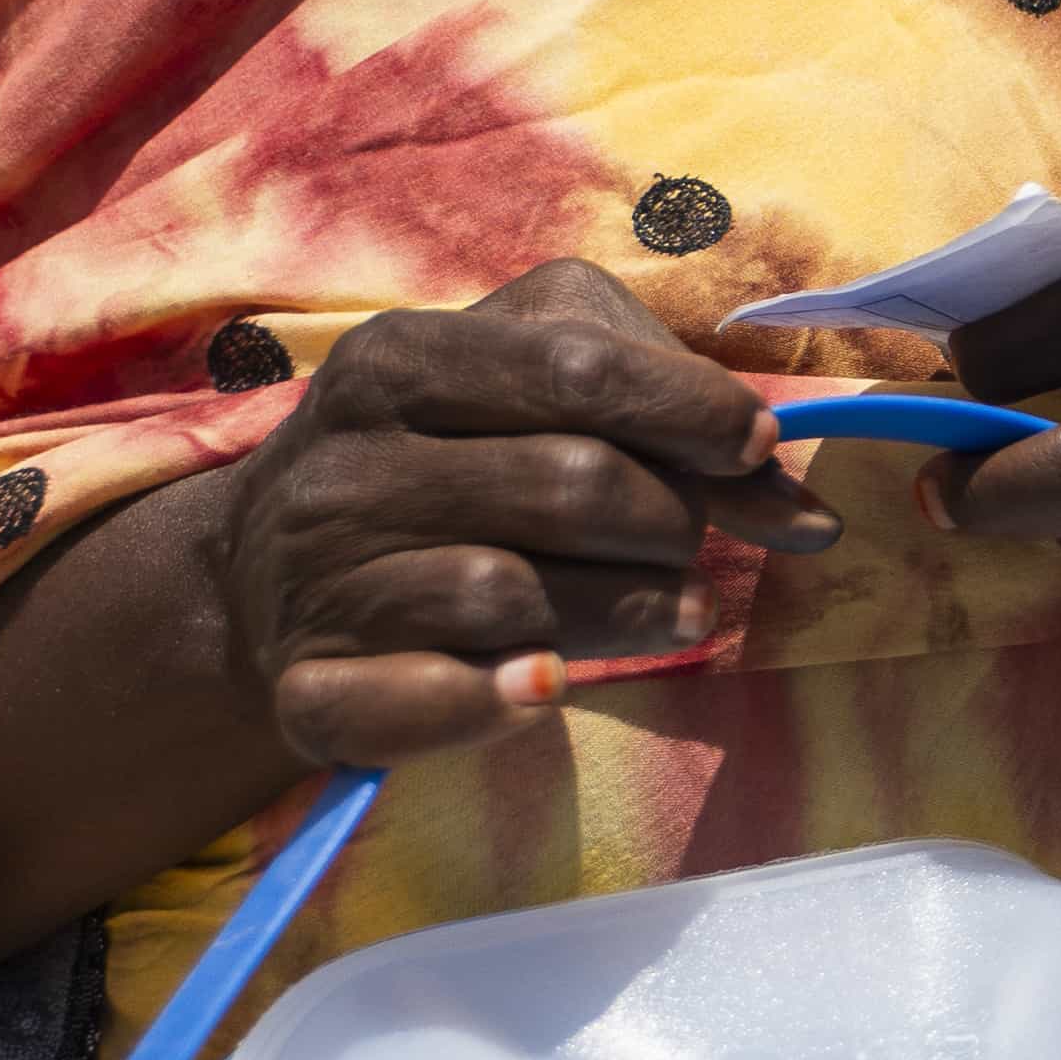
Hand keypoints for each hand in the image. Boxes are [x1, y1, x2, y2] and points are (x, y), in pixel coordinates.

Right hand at [206, 260, 842, 764]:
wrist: (256, 568)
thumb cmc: (439, 460)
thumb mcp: (531, 395)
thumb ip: (667, 419)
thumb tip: (804, 513)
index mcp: (403, 357)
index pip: (582, 368)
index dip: (696, 413)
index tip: (755, 446)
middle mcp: (346, 461)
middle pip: (571, 484)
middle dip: (671, 523)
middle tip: (687, 546)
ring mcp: (315, 576)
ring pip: (513, 595)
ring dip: (627, 615)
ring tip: (671, 613)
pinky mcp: (308, 686)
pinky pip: (423, 701)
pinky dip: (500, 702)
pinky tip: (549, 687)